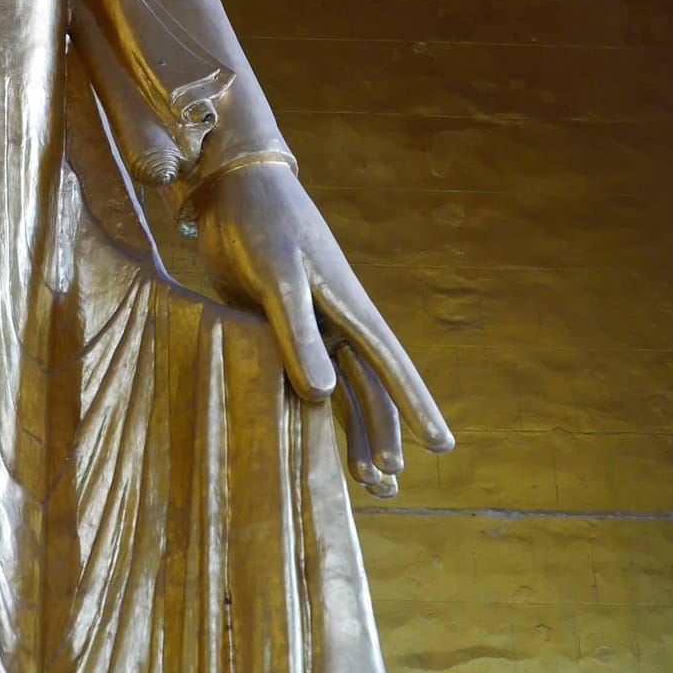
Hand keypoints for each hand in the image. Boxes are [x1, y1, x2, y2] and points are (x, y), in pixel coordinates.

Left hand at [194, 159, 452, 497]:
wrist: (230, 188)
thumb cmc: (261, 223)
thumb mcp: (278, 278)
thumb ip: (298, 335)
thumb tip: (326, 397)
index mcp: (349, 306)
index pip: (391, 365)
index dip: (416, 405)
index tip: (442, 445)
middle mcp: (338, 321)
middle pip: (368, 388)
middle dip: (381, 435)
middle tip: (386, 484)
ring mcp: (309, 324)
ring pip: (338, 389)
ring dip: (350, 431)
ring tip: (363, 480)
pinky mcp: (275, 324)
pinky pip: (298, 374)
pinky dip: (308, 407)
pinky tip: (309, 442)